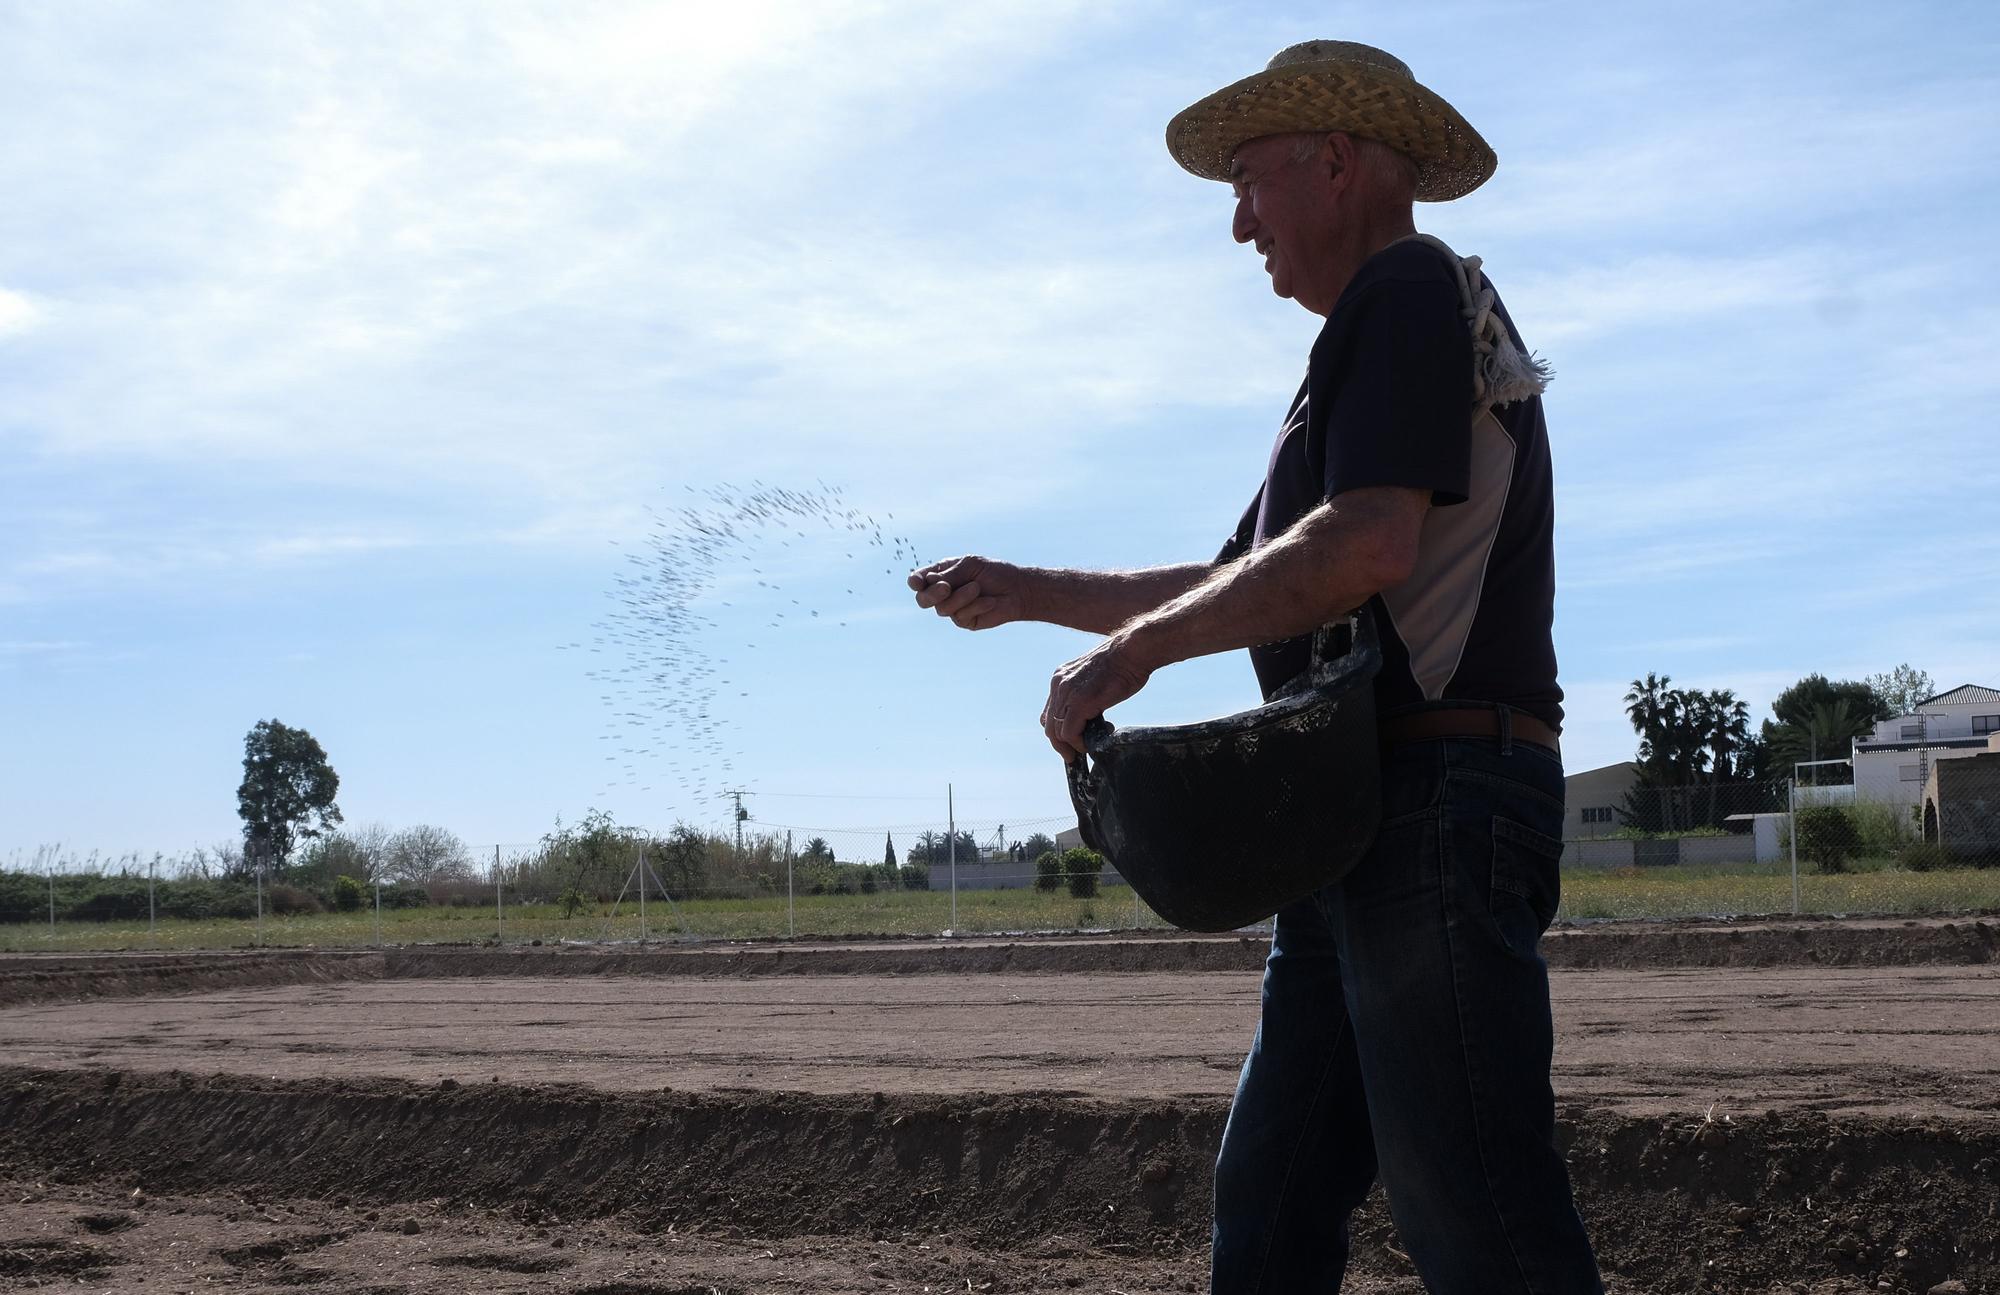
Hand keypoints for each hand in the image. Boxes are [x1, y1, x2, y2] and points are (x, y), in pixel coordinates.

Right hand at [908, 555, 1031, 629]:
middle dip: (932, 594)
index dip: (915, 582)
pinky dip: (976, 606)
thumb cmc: (994, 573)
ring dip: (961, 596)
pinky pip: (960, 616)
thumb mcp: (971, 565)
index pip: (920, 580)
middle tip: (946, 588)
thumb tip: (928, 583)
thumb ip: (950, 574)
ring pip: (942, 608)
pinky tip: (989, 601)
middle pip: (922, 599)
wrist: (1017, 590)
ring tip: (978, 587)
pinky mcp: (964, 621)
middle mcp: (943, 593)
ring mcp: (953, 608)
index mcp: (942, 575)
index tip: (917, 582)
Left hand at [1042, 632, 1153, 761]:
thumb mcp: (1094, 678)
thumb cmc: (1123, 663)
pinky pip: (1069, 733)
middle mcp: (1059, 684)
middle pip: (1049, 725)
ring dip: (1070, 747)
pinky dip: (1078, 744)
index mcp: (1061, 678)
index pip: (1049, 712)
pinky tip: (1089, 744)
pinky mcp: (1080, 703)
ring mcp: (1067, 693)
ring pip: (1056, 732)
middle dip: (1060, 744)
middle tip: (1073, 756)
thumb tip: (1087, 714)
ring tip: (1085, 750)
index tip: (1070, 741)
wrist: (1132, 651)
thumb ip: (1084, 694)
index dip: (1058, 730)